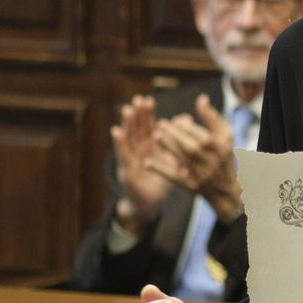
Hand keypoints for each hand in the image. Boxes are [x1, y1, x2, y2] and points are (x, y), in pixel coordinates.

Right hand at [111, 95, 179, 233]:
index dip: (147, 114)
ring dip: (126, 124)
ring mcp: (130, 160)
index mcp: (148, 147)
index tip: (148, 99)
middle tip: (137, 99)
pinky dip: (119, 142)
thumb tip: (186, 119)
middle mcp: (137, 151)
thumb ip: (177, 141)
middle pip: (136, 129)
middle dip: (136, 114)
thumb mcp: (172, 159)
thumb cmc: (161, 180)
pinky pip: (123, 155)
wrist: (150, 203)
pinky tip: (116, 131)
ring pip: (128, 139)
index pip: (147, 127)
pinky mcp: (126, 171)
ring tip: (127, 110)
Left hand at [154, 95, 243, 219]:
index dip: (189, 128)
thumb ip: (212, 117)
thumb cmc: (223, 155)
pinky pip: (174, 178)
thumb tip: (201, 98)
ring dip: (168, 146)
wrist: (225, 189)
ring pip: (183, 160)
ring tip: (157, 134)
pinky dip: (160, 169)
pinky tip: (147, 162)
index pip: (204, 137)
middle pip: (192, 148)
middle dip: (176, 135)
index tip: (176, 120)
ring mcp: (202, 176)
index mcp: (223, 149)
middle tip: (162, 124)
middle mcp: (213, 163)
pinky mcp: (191, 186)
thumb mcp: (225, 135)